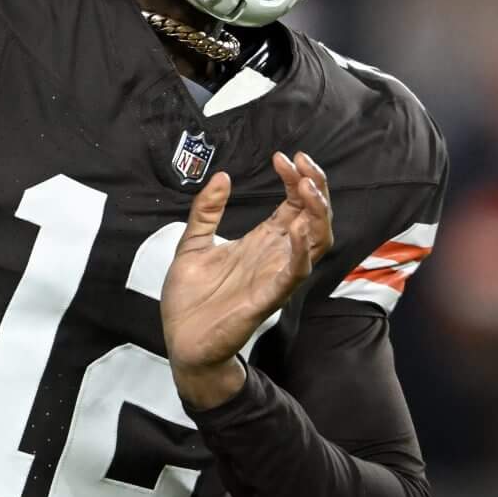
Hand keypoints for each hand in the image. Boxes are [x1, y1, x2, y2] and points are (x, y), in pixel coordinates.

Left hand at [163, 151, 332, 408]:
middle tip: (302, 162)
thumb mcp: (192, 243)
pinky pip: (295, 274)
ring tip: (306, 187)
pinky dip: (302, 252)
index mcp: (261, 242)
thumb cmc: (191, 298)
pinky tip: (297, 230)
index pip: (294, 203)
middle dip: (315, 186)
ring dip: (317, 213)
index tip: (283, 156)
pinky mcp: (268, 298)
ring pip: (317, 242)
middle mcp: (275, 255)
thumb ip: (207, 211)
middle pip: (314, 217)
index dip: (296, 177)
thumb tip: (222, 176)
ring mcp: (275, 276)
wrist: (180, 340)